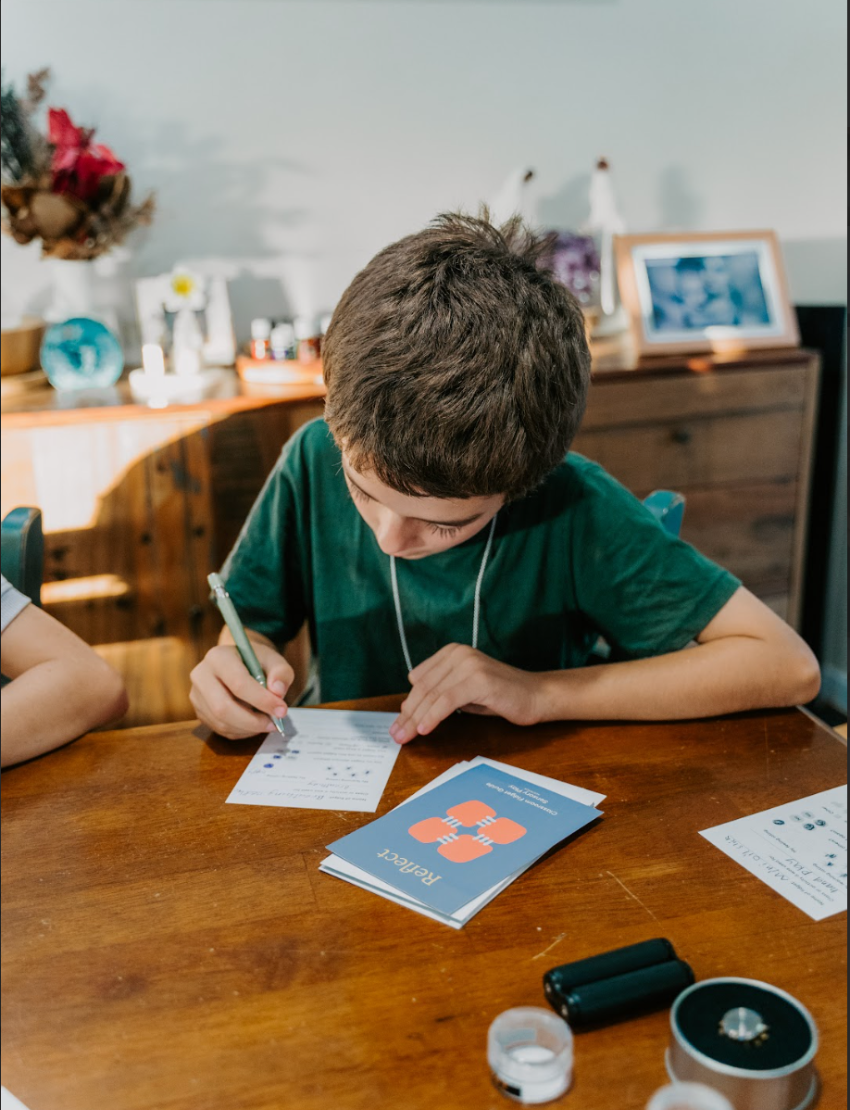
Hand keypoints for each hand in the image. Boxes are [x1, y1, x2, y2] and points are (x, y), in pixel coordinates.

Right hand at [189, 642, 293, 738]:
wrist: (238, 662)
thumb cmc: (257, 661)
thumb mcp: (274, 660)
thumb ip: (280, 673)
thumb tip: (277, 692)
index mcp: (218, 657)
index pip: (238, 683)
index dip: (261, 700)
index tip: (282, 710)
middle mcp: (201, 675)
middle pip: (222, 707)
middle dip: (252, 721)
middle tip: (273, 723)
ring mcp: (197, 695)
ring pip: (221, 722)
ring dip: (248, 728)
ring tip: (266, 723)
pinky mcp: (200, 711)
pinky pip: (219, 729)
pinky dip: (241, 732)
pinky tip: (254, 724)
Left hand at [389, 644, 542, 743]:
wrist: (536, 695)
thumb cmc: (500, 696)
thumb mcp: (464, 692)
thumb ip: (439, 694)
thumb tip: (410, 711)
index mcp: (452, 652)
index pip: (420, 680)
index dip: (408, 704)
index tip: (399, 725)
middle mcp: (458, 653)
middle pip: (424, 688)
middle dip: (408, 714)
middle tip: (397, 735)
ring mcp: (469, 664)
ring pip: (432, 695)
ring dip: (416, 719)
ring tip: (406, 737)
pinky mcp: (479, 679)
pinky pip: (447, 701)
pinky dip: (433, 716)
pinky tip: (425, 730)